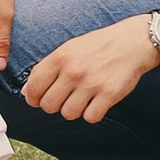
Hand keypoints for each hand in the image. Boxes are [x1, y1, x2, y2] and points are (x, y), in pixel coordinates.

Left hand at [21, 17, 154, 122]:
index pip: (34, 87)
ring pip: (68, 114)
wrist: (132, 41)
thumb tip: (27, 92)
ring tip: (82, 98)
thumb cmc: (98, 45)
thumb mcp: (69, 48)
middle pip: (48, 105)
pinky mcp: (109, 94)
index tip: (39, 99)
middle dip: (54, 105)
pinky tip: (96, 102)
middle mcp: (73, 70)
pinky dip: (92, 113)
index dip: (33, 98)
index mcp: (60, 57)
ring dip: (74, 110)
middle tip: (64, 97)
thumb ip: (47, 68)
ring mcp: (91, 83)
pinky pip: (90, 117)